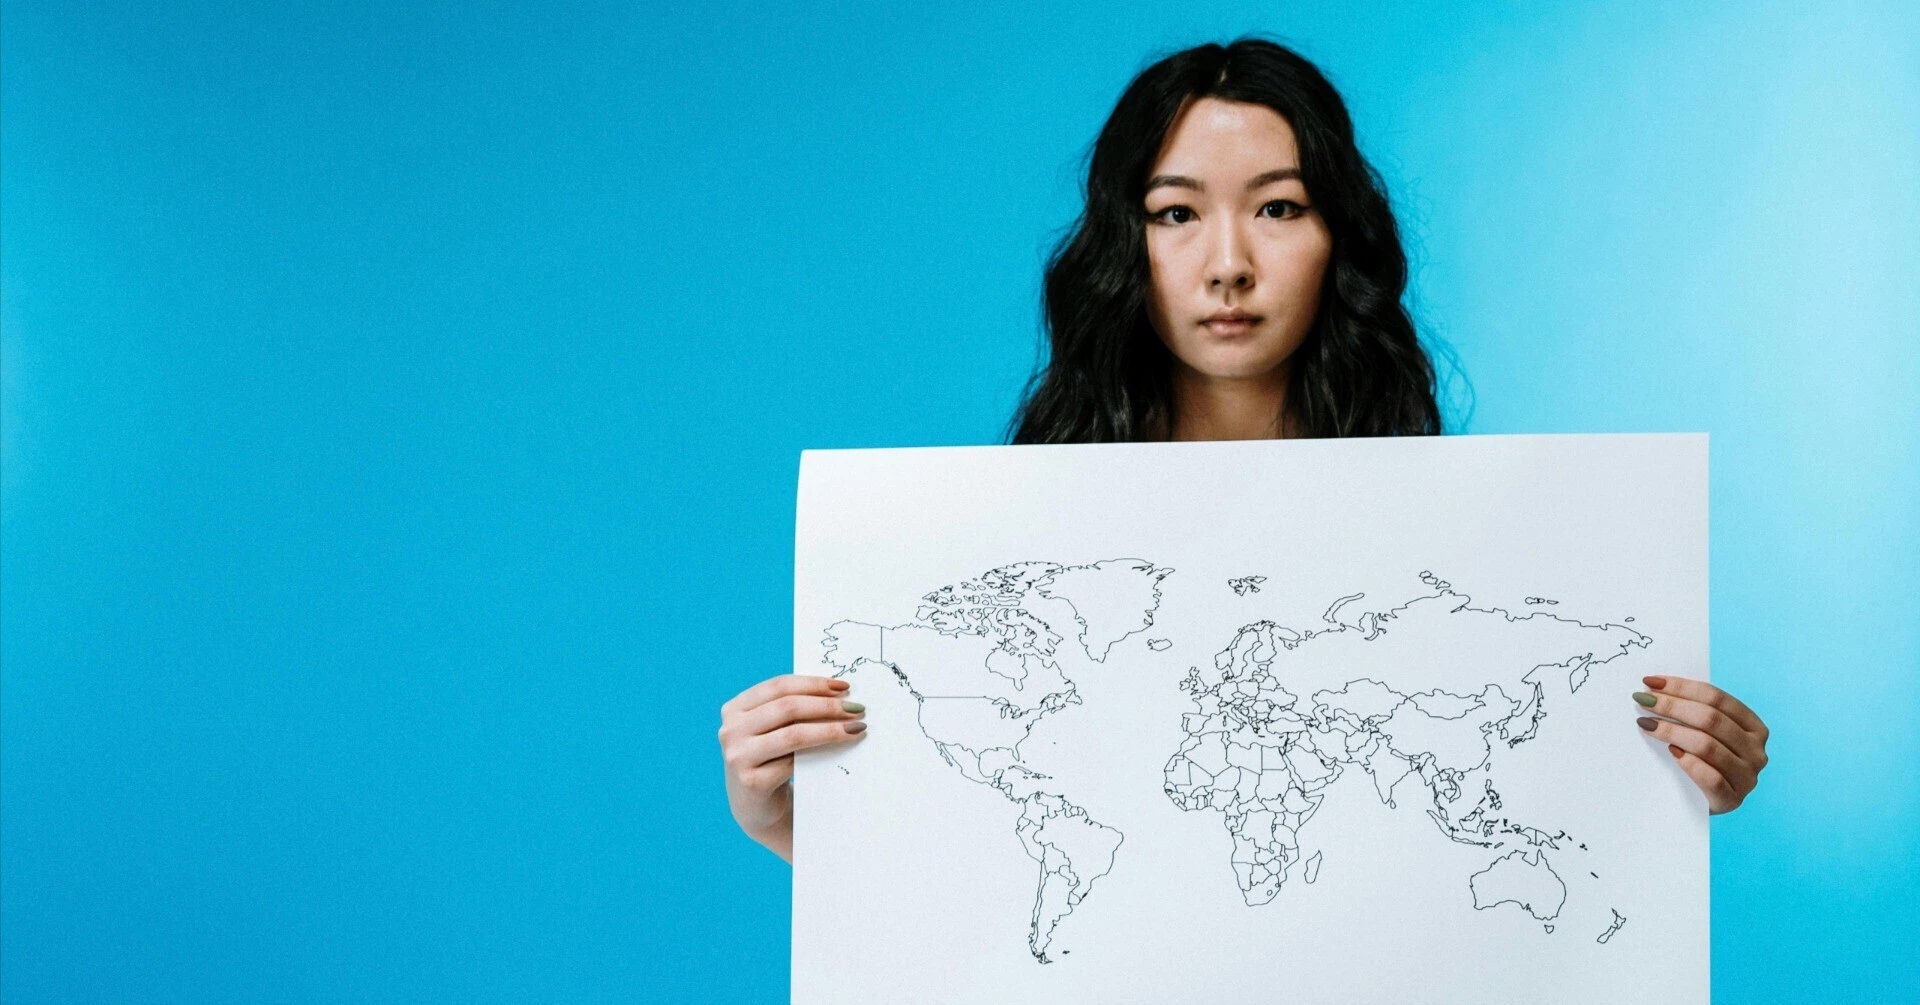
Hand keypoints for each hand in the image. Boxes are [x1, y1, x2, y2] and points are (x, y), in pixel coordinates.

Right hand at [719, 674, 867, 861]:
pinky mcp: (752, 782)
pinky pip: (794, 763)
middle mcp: (730, 730)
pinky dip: (821, 753)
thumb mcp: (773, 730)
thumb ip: (792, 710)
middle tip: (857, 708)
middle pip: (788, 707)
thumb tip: (839, 692)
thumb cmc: (771, 760)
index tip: (844, 686)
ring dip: (830, 729)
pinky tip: (840, 750)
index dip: (814, 684)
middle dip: (827, 705)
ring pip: (793, 734)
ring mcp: (738, 757)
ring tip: (856, 727)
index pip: (779, 686)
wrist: (756, 807)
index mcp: (735, 709)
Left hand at [1632, 675, 1768, 812]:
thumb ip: (1693, 713)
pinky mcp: (1732, 800)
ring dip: (1671, 731)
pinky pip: (1710, 777)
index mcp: (1754, 727)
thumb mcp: (1704, 734)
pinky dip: (1689, 762)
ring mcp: (1747, 777)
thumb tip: (1655, 688)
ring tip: (1646, 724)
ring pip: (1707, 745)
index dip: (1681, 687)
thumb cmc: (1700, 761)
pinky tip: (1671, 752)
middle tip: (1643, 701)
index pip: (1716, 698)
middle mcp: (1756, 751)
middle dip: (1672, 706)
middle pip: (1710, 719)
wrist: (1701, 804)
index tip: (1650, 682)